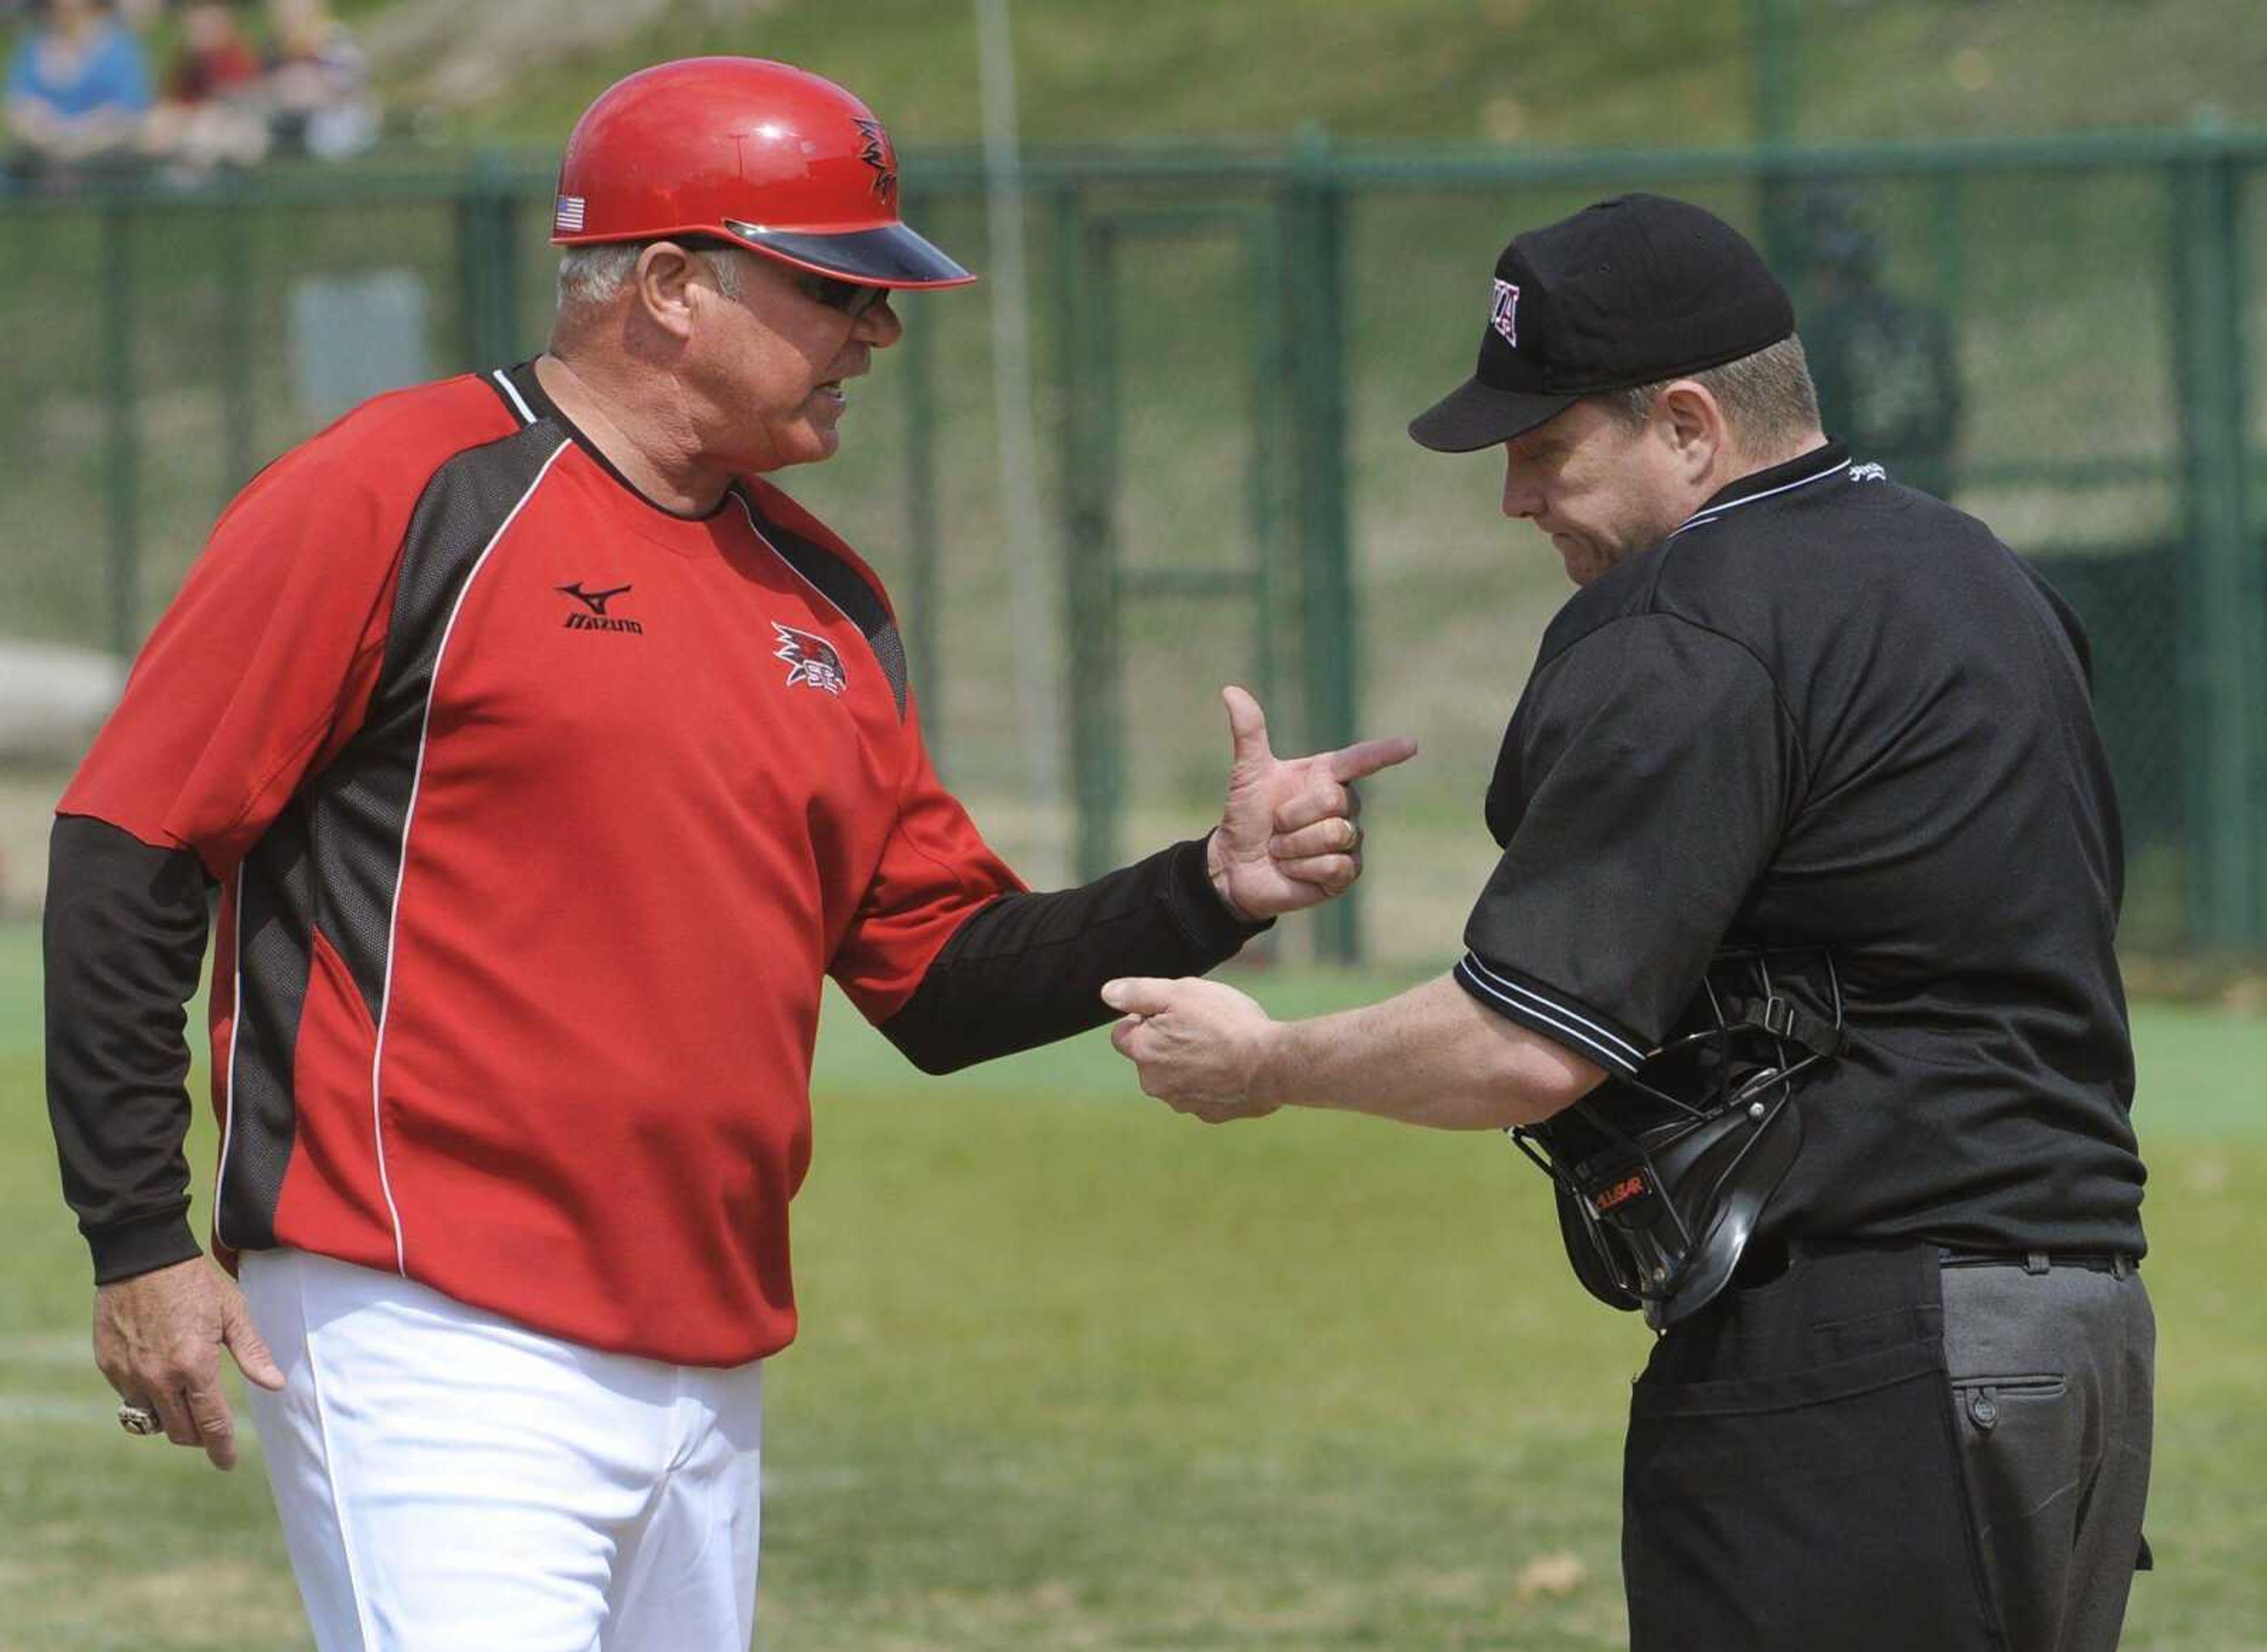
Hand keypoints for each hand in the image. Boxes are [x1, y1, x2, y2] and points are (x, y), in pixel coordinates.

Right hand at [94, 1256, 285, 1470]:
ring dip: (171, 1420)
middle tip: (211, 1432)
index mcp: (194, 1366)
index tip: (228, 1462)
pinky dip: (146, 1397)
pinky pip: (129, 1397)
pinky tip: (159, 1378)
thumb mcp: (233, 1313)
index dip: (221, 1448)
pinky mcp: (108, 1365)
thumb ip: (252, 1353)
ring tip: (186, 1404)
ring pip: (151, 1420)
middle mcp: (158, 1378)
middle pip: (180, 1431)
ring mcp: (128, 1374)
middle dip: (198, 1438)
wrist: (143, 1257)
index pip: (211, 1424)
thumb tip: (275, 1385)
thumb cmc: (195, 1282)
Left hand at [1102, 975, 1279, 1123]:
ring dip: (1189, 1061)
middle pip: (1149, 1056)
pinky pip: (1201, 1092)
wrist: (1270, 1065)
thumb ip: (1138, 993)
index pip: (1122, 1033)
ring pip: (1175, 1075)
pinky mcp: (1208, 1114)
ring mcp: (1181, 1102)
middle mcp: (1154, 1083)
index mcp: (1143, 1051)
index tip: (1171, 1012)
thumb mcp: (1180, 993)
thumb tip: (1107, 993)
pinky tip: (1232, 1066)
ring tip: (1220, 1045)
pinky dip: (1211, 1080)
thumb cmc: (1226, 1024)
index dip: (1143, 1017)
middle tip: (1200, 1025)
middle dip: (1167, 1041)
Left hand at [1209, 686, 1416, 920]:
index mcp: (1327, 776)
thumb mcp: (1248, 774)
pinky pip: (1335, 866)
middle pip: (1335, 801)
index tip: (1410, 745)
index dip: (1385, 752)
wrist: (1236, 866)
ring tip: (1283, 850)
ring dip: (1295, 845)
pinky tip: (1294, 870)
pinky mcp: (1347, 873)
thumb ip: (1249, 733)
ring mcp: (1350, 840)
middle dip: (1294, 816)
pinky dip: (1303, 868)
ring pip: (1335, 835)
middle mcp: (1345, 805)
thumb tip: (1231, 690)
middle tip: (1277, 826)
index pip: (1361, 760)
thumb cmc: (1248, 816)